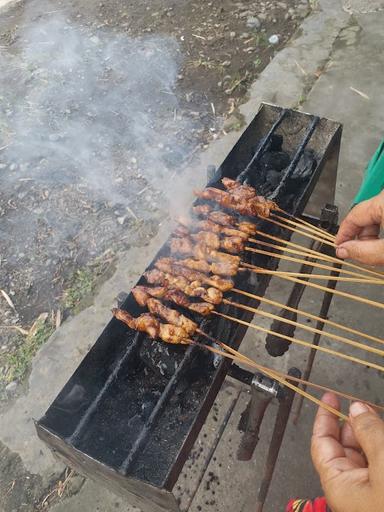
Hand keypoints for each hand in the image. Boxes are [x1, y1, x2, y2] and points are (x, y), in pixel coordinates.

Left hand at [311, 393, 383, 511]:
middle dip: (353, 425)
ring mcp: (373, 493)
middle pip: (345, 448)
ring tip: (378, 417)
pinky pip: (382, 465)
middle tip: (362, 405)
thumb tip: (357, 409)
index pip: (322, 444)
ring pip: (368, 456)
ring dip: (372, 436)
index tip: (330, 398)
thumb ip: (369, 432)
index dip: (324, 418)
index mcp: (340, 485)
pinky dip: (383, 449)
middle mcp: (354, 490)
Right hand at [335, 191, 383, 265]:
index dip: (343, 235)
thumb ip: (362, 252)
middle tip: (358, 254)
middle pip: (364, 216)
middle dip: (360, 237)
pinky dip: (383, 229)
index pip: (352, 217)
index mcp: (382, 201)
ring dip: (373, 235)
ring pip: (376, 216)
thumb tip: (342, 250)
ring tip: (378, 250)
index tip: (339, 247)